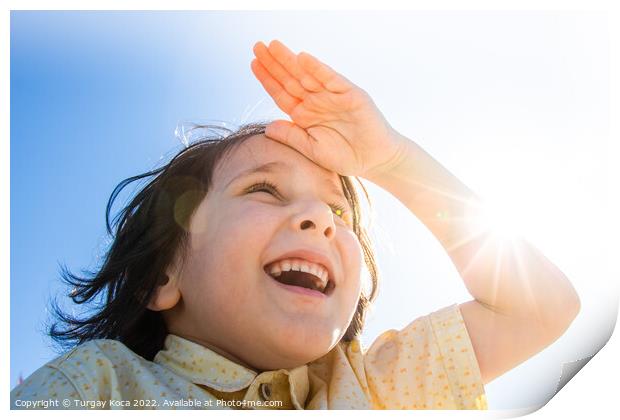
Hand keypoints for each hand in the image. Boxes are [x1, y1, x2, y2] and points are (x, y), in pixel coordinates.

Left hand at [250, 40, 408, 179]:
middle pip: (290, 78)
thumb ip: (292, 137)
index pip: (281, 93)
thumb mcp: (312, 150)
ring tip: (273, 46)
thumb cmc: (345, 156)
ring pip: (307, 75)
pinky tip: (303, 58)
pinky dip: (318, 68)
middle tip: (258, 46)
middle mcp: (316, 101)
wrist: (374, 160)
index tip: (254, 63)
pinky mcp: (349, 94)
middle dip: (274, 62)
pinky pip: (330, 79)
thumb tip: (267, 127)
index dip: (268, 78)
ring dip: (291, 60)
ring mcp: (332, 96)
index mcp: (304, 114)